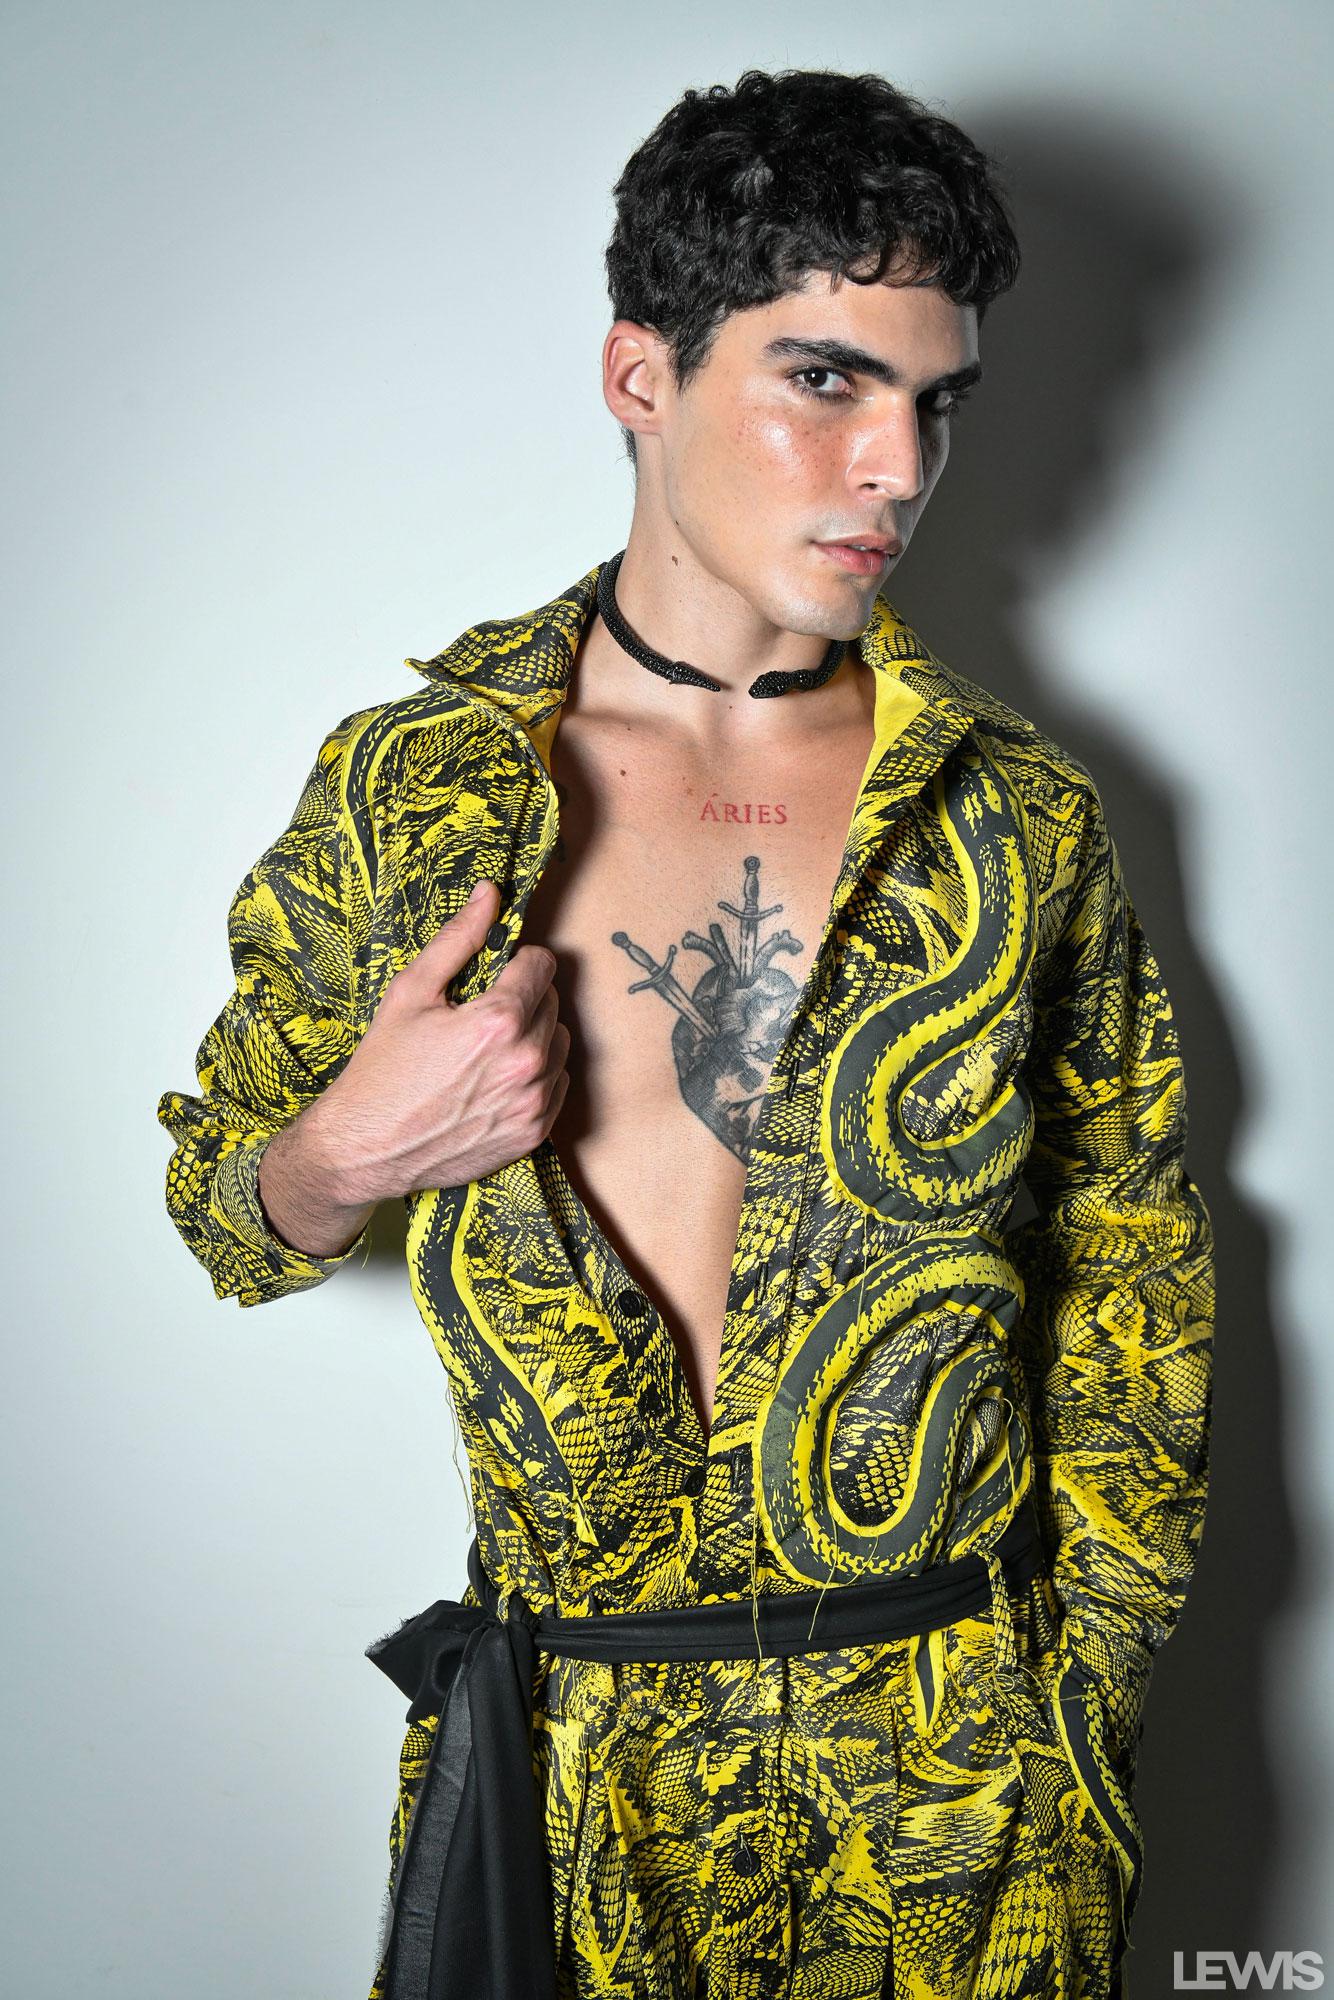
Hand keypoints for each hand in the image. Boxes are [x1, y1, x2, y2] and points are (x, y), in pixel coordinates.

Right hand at [308, 879, 570, 1204]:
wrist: (367, 1148)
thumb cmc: (382, 1068)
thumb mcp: (411, 992)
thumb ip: (457, 939)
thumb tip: (489, 893)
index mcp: (499, 1021)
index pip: (542, 965)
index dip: (517, 963)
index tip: (494, 975)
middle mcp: (526, 1061)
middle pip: (552, 1002)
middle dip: (523, 999)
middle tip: (479, 1016)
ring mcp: (534, 1101)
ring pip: (560, 1043)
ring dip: (534, 1037)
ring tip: (487, 1049)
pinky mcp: (534, 1132)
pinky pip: (558, 1085)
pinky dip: (537, 1076)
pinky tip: (496, 1079)